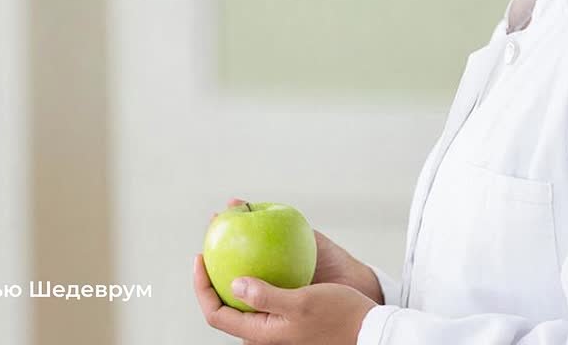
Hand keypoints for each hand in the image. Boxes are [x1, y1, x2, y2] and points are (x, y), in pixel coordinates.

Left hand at [193, 252, 376, 344]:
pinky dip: (257, 264)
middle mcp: (264, 327)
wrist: (368, 328)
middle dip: (214, 270)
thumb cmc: (339, 318)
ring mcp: (276, 318)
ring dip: (233, 264)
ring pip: (244, 290)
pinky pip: (264, 285)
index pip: (216, 313)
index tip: (199, 258)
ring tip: (231, 235)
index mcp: (260, 332)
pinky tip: (262, 244)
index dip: (201, 287)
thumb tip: (234, 283)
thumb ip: (265, 296)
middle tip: (211, 239)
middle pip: (225, 301)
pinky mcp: (289, 307)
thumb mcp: (301, 305)